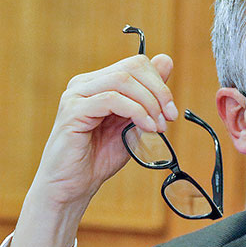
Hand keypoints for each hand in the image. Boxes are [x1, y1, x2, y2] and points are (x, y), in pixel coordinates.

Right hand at [34, 53, 177, 203]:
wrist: (73, 186)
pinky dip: (136, 112)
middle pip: (132, 68)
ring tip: (157, 127)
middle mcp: (85, 83)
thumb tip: (166, 61)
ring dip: (149, 103)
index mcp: (99, 82)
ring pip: (123, 81)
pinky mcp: (73, 111)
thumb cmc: (100, 156)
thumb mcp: (134, 122)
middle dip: (159, 92)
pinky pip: (111, 99)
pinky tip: (145, 128)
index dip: (160, 83)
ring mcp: (77, 95)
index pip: (136, 64)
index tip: (171, 111)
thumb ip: (148, 95)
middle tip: (169, 117)